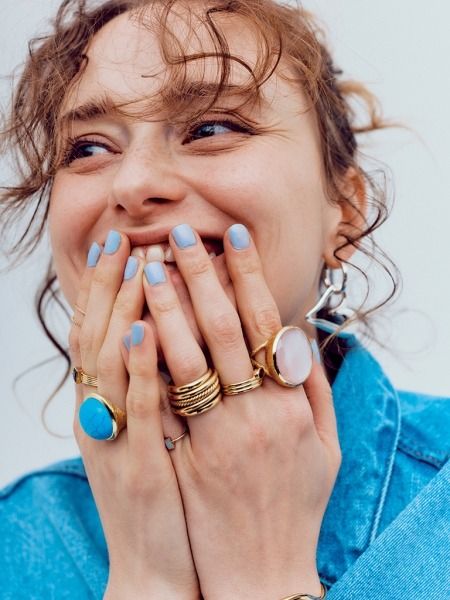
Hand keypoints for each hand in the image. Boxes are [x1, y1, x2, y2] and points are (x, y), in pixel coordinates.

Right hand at [69, 232, 198, 599]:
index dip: (111, 288)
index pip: (102, 333)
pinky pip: (138, 406)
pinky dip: (138, 366)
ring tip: (140, 264)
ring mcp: (116, 439)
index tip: (126, 245)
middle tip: (128, 238)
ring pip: (113, 363)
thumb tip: (172, 339)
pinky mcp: (139, 463)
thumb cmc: (164, 497)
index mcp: (107, 406)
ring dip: (126, 310)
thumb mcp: (150, 438)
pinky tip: (147, 329)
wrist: (157, 569)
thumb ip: (157, 388)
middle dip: (115, 285)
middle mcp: (101, 415)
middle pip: (101, 336)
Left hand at [142, 224, 340, 599]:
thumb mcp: (325, 445)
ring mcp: (218, 434)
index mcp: (293, 404)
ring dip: (164, 306)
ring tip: (147, 266)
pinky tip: (133, 323)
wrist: (261, 571)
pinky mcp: (186, 455)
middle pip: (221, 328)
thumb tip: (298, 332)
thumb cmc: (297, 503)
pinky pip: (164, 398)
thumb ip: (314, 387)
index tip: (231, 235)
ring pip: (185, 356)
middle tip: (179, 234)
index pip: (265, 322)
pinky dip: (149, 357)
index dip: (248, 274)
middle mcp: (256, 412)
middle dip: (199, 274)